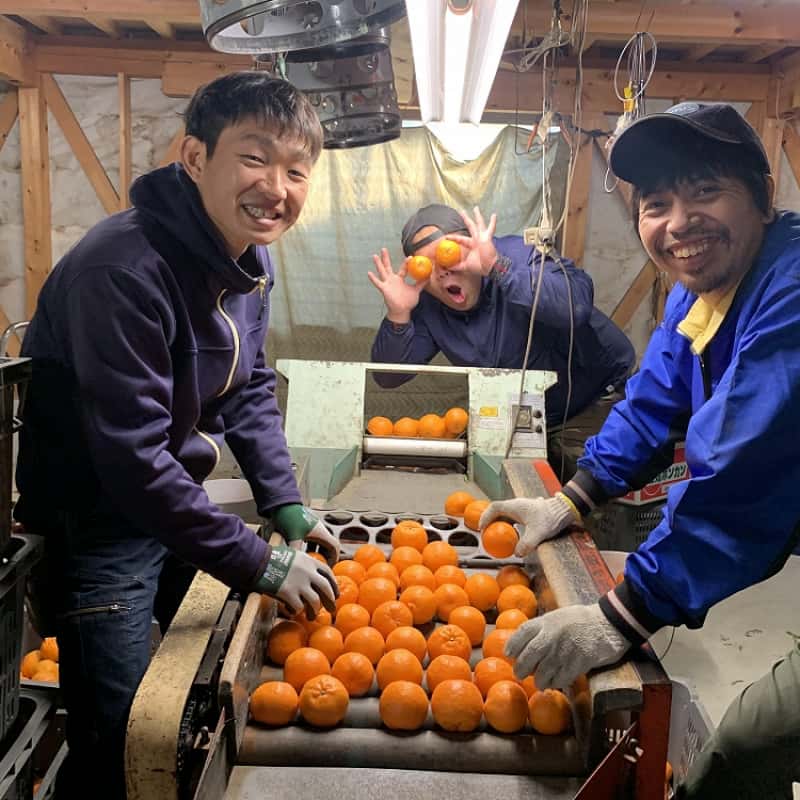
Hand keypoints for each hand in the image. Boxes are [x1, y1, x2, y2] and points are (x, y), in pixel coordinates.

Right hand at [254, 545, 337, 618]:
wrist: (258, 560)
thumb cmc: (271, 557)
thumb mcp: (293, 554)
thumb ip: (303, 563)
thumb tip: (309, 573)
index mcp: (309, 561)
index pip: (328, 573)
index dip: (334, 584)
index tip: (335, 593)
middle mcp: (308, 572)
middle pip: (326, 589)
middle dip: (330, 601)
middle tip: (331, 609)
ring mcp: (299, 583)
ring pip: (315, 602)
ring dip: (314, 611)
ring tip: (311, 617)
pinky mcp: (288, 593)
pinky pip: (298, 608)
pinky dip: (296, 612)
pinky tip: (292, 612)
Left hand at [273, 504, 339, 564]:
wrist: (282, 503)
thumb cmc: (290, 517)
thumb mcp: (293, 536)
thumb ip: (296, 551)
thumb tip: (295, 565)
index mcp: (320, 532)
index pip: (335, 547)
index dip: (334, 558)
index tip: (329, 567)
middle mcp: (319, 529)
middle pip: (328, 546)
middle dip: (325, 558)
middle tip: (319, 568)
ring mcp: (313, 527)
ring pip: (319, 543)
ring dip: (316, 552)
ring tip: (309, 562)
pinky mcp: (306, 526)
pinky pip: (312, 539)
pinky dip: (309, 547)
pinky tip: (300, 552)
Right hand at [367, 247, 425, 321]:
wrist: (402, 311)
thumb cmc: (408, 302)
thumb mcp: (416, 291)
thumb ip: (421, 284)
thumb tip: (428, 277)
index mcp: (399, 279)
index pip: (403, 268)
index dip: (406, 263)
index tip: (410, 257)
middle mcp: (392, 280)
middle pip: (388, 266)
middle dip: (386, 258)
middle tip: (383, 248)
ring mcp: (387, 284)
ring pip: (382, 272)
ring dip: (378, 264)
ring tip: (375, 256)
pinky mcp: (384, 289)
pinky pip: (378, 283)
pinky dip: (373, 279)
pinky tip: (369, 273)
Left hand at [445, 206, 497, 275]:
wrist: (490, 267)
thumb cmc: (480, 266)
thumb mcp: (465, 266)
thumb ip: (457, 266)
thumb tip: (447, 268)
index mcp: (472, 244)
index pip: (460, 239)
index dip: (453, 237)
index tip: (446, 237)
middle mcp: (477, 239)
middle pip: (470, 226)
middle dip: (466, 218)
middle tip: (461, 211)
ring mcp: (482, 237)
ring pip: (479, 224)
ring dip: (477, 216)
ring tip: (475, 208)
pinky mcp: (487, 238)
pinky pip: (490, 229)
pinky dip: (492, 222)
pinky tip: (494, 215)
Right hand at [479, 494, 578, 556]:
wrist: (565, 509)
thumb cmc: (551, 518)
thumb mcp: (538, 534)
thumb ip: (526, 544)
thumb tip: (517, 554)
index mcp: (515, 506)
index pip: (494, 508)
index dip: (485, 517)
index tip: (482, 528)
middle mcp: (517, 505)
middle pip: (498, 510)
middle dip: (490, 520)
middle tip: (487, 532)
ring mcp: (523, 507)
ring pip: (506, 513)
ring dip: (500, 522)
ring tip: (499, 534)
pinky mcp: (529, 511)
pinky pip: (514, 517)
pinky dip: (510, 524)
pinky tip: (514, 533)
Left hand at [506, 604, 630, 688]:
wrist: (607, 623)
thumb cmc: (580, 620)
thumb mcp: (557, 617)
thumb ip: (541, 628)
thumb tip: (523, 644)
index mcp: (546, 621)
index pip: (522, 633)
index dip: (513, 645)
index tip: (508, 654)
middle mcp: (552, 635)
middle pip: (529, 655)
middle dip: (521, 668)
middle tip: (520, 674)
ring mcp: (565, 649)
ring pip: (543, 671)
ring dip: (539, 680)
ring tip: (539, 683)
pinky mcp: (579, 662)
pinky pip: (562, 678)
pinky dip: (556, 683)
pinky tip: (555, 683)